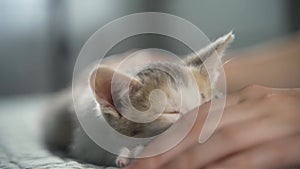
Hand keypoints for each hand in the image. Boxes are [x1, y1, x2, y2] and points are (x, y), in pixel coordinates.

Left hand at [126, 85, 299, 168]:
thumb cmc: (286, 121)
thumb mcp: (253, 119)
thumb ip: (224, 129)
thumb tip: (189, 150)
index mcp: (240, 101)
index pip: (193, 119)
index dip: (165, 138)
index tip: (142, 156)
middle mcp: (251, 105)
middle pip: (198, 129)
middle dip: (165, 151)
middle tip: (139, 168)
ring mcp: (271, 121)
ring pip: (219, 141)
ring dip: (186, 161)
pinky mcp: (290, 141)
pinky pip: (252, 157)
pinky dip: (225, 168)